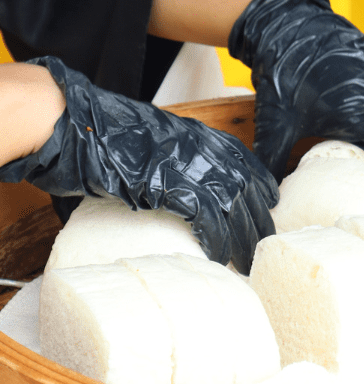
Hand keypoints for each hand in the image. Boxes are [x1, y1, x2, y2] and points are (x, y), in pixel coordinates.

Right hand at [0, 57, 277, 274]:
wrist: (74, 122)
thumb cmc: (102, 133)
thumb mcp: (150, 139)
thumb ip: (169, 157)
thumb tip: (170, 184)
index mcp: (200, 135)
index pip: (245, 162)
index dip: (260, 186)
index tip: (269, 204)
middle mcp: (203, 148)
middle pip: (248, 188)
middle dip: (258, 219)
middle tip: (262, 244)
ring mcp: (190, 165)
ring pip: (236, 207)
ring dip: (243, 238)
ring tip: (247, 262)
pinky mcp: (173, 185)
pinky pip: (209, 219)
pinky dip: (218, 241)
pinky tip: (222, 257)